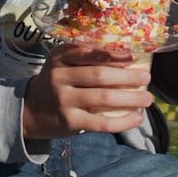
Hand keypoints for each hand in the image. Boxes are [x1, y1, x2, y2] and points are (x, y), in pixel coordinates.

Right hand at [23, 44, 152, 139]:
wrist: (29, 110)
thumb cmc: (55, 82)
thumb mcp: (60, 62)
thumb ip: (83, 55)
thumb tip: (124, 54)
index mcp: (59, 58)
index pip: (87, 53)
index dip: (111, 54)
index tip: (132, 57)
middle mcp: (60, 77)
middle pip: (99, 76)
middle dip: (127, 77)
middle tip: (147, 78)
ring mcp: (64, 101)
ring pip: (103, 99)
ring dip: (130, 99)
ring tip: (147, 99)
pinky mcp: (70, 122)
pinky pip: (101, 123)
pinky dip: (122, 121)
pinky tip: (136, 118)